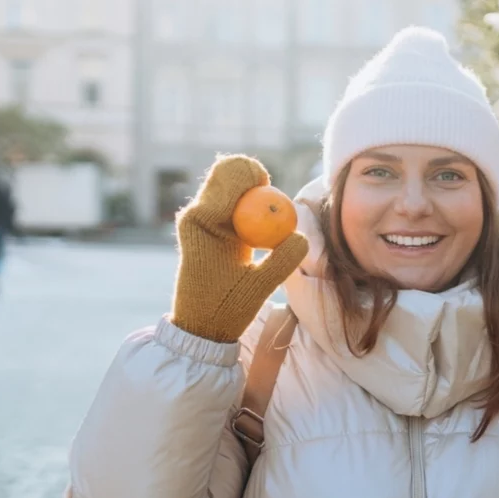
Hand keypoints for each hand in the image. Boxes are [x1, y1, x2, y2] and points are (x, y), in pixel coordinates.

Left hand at [169, 155, 307, 342]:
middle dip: (255, 178)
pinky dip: (252, 206)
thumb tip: (302, 235)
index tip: (273, 193)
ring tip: (267, 219)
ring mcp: (201, 217)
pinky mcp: (210, 225)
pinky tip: (260, 227)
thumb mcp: (258, 288)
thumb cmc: (225, 309)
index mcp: (201, 221)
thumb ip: (282, 261)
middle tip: (273, 201)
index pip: (229, 176)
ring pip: (232, 182)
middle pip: (229, 170)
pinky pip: (235, 200)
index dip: (255, 175)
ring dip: (254, 193)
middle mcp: (196, 212)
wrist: (201, 325)